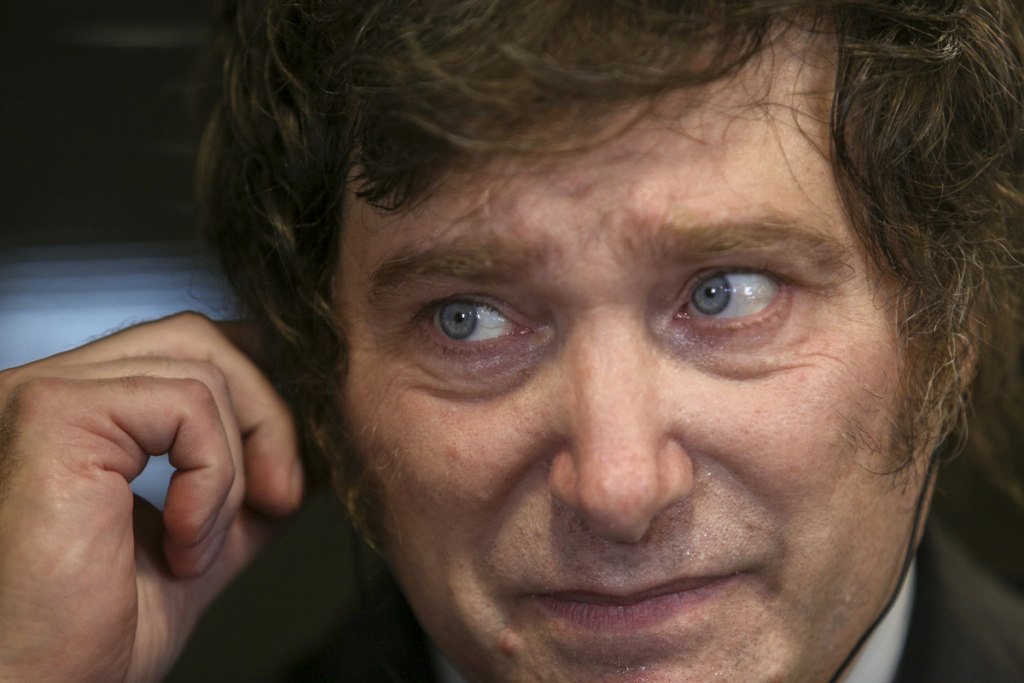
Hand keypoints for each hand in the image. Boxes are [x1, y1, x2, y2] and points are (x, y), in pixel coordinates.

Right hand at [0, 312, 302, 682]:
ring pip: (202, 369)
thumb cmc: (81, 641)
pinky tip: (181, 544)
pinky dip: (212, 478)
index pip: (188, 349)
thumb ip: (242, 491)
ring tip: (202, 547)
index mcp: (81, 419)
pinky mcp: (55, 413)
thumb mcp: (195, 548)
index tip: (284, 471)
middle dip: (265, 416)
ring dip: (234, 469)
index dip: (255, 393)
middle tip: (280, 497)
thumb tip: (303, 455)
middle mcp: (55, 393)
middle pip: (199, 339)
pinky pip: (187, 403)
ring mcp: (48, 394)